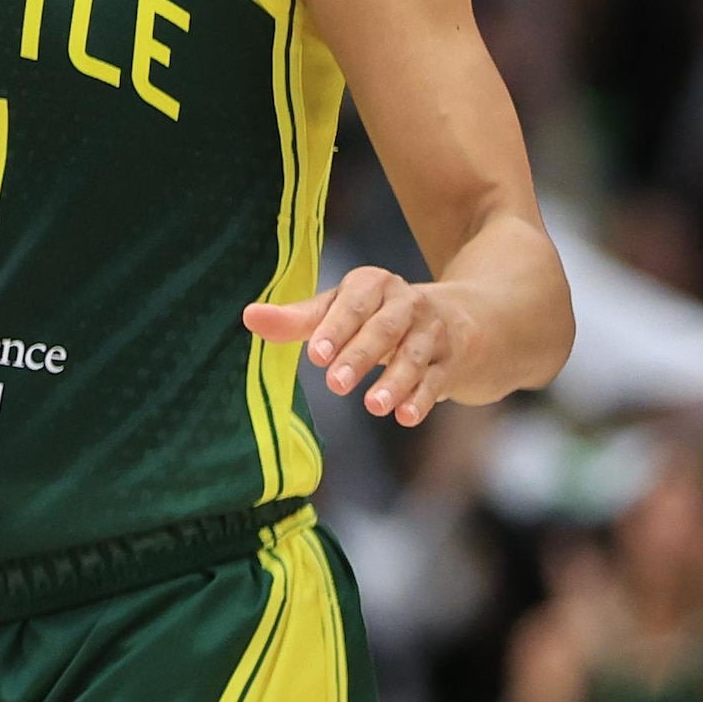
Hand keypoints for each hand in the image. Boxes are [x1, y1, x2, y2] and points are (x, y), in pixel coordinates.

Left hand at [248, 266, 493, 421]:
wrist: (453, 320)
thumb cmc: (376, 317)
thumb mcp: (338, 311)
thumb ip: (297, 319)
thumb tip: (249, 316)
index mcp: (374, 284)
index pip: (354, 303)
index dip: (336, 328)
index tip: (316, 355)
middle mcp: (407, 303)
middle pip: (384, 329)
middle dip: (360, 356)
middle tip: (335, 385)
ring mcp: (432, 332)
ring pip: (414, 356)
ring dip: (394, 381)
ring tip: (373, 406)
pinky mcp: (449, 360)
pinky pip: (436, 380)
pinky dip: (422, 399)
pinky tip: (406, 417)